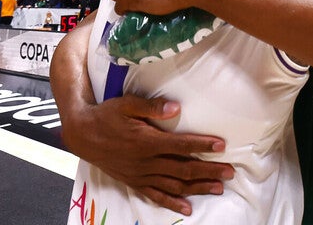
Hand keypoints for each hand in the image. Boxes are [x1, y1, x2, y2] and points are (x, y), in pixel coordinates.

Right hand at [63, 94, 232, 215]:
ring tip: (218, 188)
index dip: (202, 145)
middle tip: (229, 172)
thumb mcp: (126, 104)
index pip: (180, 145)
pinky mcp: (134, 182)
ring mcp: (140, 174)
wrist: (82, 135)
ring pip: (174, 184)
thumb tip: (176, 108)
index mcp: (146, 141)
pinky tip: (187, 208)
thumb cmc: (106, 116)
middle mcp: (146, 161)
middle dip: (209, 171)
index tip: (221, 145)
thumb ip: (151, 107)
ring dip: (197, 187)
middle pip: (183, 168)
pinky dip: (172, 203)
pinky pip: (156, 196)